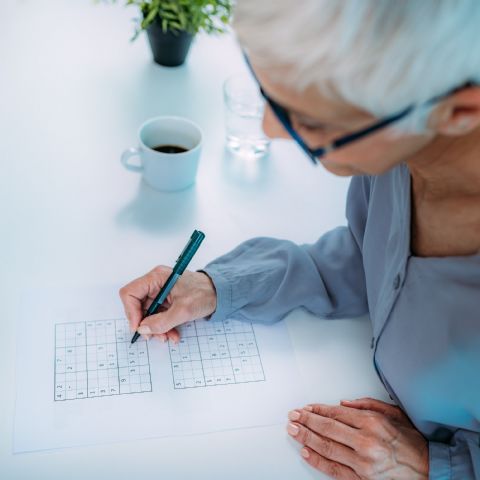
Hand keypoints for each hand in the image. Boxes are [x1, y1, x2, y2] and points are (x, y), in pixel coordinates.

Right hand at [119, 266, 216, 342]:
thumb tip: (143, 329)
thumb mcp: (183, 310)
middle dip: (146, 324)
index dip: (131, 312)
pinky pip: (157, 316)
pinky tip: (173, 333)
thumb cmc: (205, 294)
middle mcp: (155, 283)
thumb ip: (162, 322)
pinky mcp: (166, 301)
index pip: (130, 293)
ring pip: (147, 314)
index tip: (139, 327)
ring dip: (156, 329)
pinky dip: (163, 327)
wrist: (220, 294)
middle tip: (154, 336)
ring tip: (168, 337)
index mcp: (156, 277)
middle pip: (137, 306)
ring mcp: (160, 292)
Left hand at [287, 397, 428, 478]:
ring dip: (306, 437)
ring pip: (326, 447)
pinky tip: (306, 452)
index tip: (306, 408)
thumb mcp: (393, 413)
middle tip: (293, 416)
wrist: (428, 470)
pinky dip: (317, 460)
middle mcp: (365, 442)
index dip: (317, 410)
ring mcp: (362, 463)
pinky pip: (333, 469)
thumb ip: (367, 404)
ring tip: (293, 430)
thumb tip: (343, 403)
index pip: (335, 414)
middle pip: (327, 429)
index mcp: (372, 423)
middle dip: (306, 421)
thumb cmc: (410, 442)